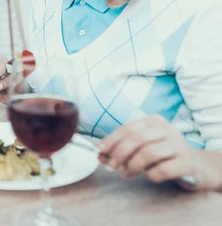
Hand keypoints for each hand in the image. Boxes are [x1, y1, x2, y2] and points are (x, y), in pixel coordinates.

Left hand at [98, 115, 218, 189]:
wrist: (197, 167)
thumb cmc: (163, 155)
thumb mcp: (141, 148)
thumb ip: (120, 150)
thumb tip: (98, 154)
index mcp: (154, 121)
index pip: (128, 128)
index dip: (111, 140)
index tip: (99, 151)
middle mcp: (167, 129)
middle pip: (136, 139)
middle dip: (119, 154)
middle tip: (112, 166)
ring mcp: (179, 145)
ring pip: (148, 153)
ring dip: (133, 166)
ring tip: (127, 173)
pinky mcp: (188, 163)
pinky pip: (162, 169)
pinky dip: (151, 175)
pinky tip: (150, 176)